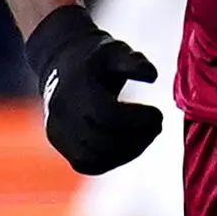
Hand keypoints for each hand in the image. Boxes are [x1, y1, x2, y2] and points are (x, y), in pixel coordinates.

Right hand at [23, 4, 163, 174]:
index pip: (107, 115)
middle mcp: (62, 115)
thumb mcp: (116, 51)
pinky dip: (114, 159)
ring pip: (97, 157)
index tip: (158, 113)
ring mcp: (58, 134)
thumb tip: (152, 76)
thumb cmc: (97, 60)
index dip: (137, 119)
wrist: (62, 66)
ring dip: (129, 150)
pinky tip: (132, 145)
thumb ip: (135, 62)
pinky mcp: (62, 147)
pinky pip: (89, 164)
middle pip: (103, 139)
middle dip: (138, 136)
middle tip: (157, 125)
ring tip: (147, 134)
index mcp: (76, 90)